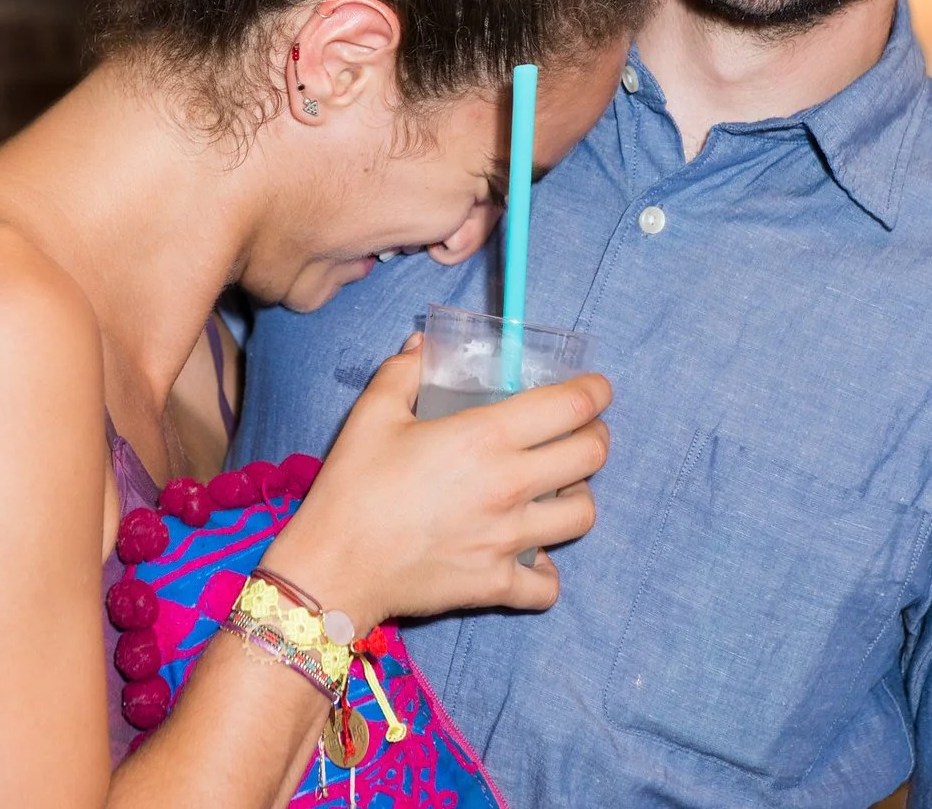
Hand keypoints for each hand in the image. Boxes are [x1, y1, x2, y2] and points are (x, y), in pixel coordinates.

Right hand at [261, 339, 609, 629]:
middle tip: (581, 431)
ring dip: (578, 496)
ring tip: (559, 489)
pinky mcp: (498, 584)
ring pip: (583, 515)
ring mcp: (509, 539)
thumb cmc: (353, 486)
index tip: (597, 389)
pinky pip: (548, 585)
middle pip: (591, 456)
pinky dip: (546, 572)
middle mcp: (510, 486)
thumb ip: (403, 371)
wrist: (334, 566)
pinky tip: (531, 556)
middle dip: (596, 435)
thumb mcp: (372, 414)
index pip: (570, 405)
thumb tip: (422, 345)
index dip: (595, 391)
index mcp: (485, 437)